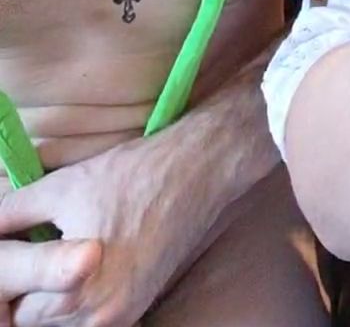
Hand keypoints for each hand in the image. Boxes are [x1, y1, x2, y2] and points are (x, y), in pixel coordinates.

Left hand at [0, 132, 216, 326]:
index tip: (9, 253)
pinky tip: (76, 267)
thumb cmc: (132, 174)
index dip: (5, 280)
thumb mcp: (61, 187)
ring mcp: (122, 316)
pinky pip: (88, 320)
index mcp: (75, 291)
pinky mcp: (138, 307)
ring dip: (48, 300)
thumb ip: (11, 215)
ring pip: (61, 324)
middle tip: (24, 255)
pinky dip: (75, 301)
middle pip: (34, 323)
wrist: (198, 170)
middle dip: (24, 293)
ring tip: (49, 257)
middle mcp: (100, 317)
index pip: (11, 309)